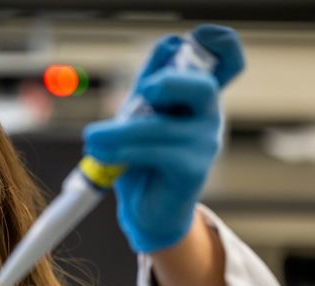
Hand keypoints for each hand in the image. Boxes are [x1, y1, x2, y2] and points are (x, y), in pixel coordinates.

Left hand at [83, 25, 244, 252]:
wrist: (145, 211)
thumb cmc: (142, 159)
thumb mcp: (141, 112)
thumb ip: (151, 81)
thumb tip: (169, 43)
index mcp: (198, 96)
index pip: (228, 59)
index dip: (219, 42)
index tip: (190, 40)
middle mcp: (208, 115)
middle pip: (202, 85)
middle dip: (165, 84)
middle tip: (139, 95)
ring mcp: (204, 143)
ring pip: (162, 125)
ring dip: (119, 131)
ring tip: (92, 139)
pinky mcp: (192, 170)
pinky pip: (154, 152)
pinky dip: (122, 150)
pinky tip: (102, 153)